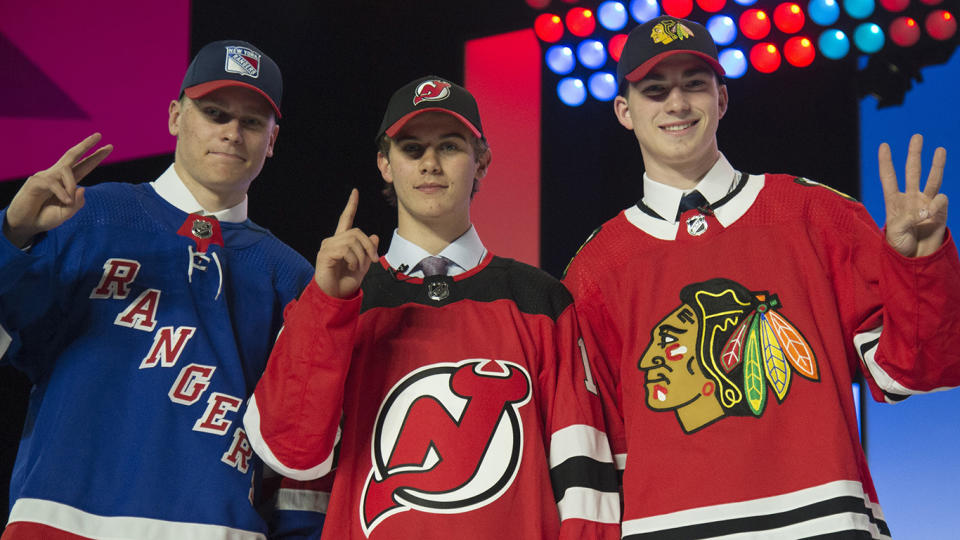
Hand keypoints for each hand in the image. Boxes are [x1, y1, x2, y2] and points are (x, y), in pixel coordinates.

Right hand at [3, 133, 112, 247]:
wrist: (26, 224)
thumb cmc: (45, 217)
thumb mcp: (66, 214)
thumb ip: (77, 204)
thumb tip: (82, 187)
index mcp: (67, 182)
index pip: (83, 166)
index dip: (95, 157)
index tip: (109, 146)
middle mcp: (57, 175)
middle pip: (72, 155)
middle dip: (86, 145)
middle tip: (99, 135)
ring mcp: (45, 176)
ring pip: (66, 170)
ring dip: (70, 185)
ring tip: (68, 202)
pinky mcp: (35, 181)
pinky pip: (53, 183)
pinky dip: (62, 193)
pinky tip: (65, 201)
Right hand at [314, 189, 379, 297]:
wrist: (335, 296)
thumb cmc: (346, 281)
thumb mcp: (363, 265)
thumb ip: (368, 251)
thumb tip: (375, 236)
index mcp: (342, 241)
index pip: (346, 219)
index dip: (351, 206)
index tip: (355, 192)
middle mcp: (333, 241)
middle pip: (357, 232)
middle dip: (369, 246)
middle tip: (372, 260)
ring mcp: (327, 247)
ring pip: (352, 241)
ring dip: (361, 256)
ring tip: (357, 267)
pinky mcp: (324, 254)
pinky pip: (345, 250)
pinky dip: (353, 260)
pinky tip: (350, 267)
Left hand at [879, 133, 947, 257]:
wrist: (915, 259)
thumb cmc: (899, 246)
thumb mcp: (895, 232)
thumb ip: (908, 218)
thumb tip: (927, 209)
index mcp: (893, 201)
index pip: (888, 178)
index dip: (886, 162)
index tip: (884, 146)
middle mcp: (910, 198)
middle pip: (912, 172)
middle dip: (914, 154)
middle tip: (917, 136)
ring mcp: (926, 203)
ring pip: (931, 179)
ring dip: (936, 164)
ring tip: (940, 149)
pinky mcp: (939, 211)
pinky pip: (940, 201)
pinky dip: (937, 205)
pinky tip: (931, 214)